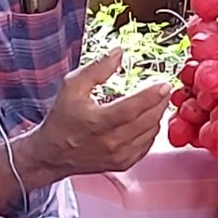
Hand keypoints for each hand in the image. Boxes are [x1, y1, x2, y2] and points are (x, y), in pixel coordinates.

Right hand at [26, 49, 171, 179]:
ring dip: (157, 115)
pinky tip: (147, 119)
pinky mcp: (123, 164)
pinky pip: (147, 145)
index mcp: (98, 122)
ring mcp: (119, 156)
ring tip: (156, 101)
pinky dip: (151, 130)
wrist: (52, 154)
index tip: (164, 84)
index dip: (151, 95)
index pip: (133, 108)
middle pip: (148, 120)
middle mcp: (111, 142)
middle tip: (163, 89)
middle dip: (159, 102)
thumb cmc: (62, 119)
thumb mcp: (72, 87)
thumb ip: (97, 68)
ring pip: (151, 132)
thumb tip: (118, 53)